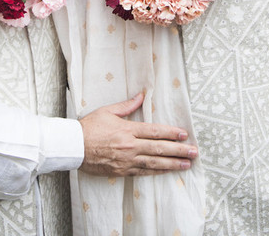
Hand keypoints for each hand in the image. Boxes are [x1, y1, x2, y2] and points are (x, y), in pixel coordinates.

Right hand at [80, 91, 196, 176]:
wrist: (74, 147)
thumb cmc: (89, 127)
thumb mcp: (108, 111)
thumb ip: (127, 105)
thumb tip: (141, 95)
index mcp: (127, 129)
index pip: (154, 131)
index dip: (171, 133)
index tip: (184, 134)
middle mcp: (130, 146)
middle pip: (159, 149)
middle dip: (178, 150)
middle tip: (194, 152)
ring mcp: (126, 160)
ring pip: (154, 164)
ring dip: (172, 164)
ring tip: (186, 164)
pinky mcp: (121, 171)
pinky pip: (143, 173)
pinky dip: (157, 172)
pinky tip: (167, 172)